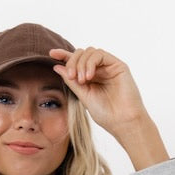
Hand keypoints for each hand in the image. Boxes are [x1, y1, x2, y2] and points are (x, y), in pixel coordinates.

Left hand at [50, 46, 169, 169]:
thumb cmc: (106, 114)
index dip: (64, 56)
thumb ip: (71, 81)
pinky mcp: (118, 65)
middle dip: (72, 62)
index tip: (52, 54)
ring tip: (81, 80)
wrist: (123, 122)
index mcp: (91, 78)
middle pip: (81, 54)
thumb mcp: (83, 96)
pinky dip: (91, 63)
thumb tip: (57, 66)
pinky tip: (88, 76)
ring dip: (81, 63)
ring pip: (89, 52)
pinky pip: (100, 54)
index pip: (76, 62)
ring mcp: (109, 67)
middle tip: (71, 76)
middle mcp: (100, 70)